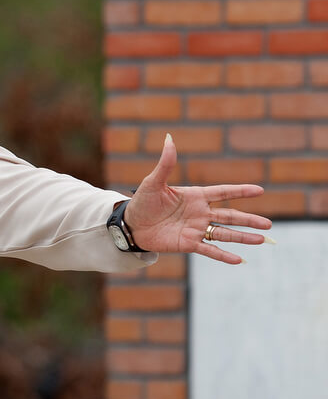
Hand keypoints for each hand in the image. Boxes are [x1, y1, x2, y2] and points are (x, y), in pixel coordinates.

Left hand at [125, 134, 272, 264]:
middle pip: (230, 216)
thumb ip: (165, 164)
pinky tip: (239, 260)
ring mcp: (196, 229)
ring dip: (242, 237)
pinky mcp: (188, 244)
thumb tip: (168, 138)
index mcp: (195, 196)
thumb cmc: (142, 202)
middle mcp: (200, 213)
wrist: (131, 225)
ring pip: (224, 233)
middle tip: (268, 224)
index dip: (240, 191)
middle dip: (249, 220)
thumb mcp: (153, 182)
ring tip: (261, 240)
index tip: (259, 190)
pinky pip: (209, 250)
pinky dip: (223, 256)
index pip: (222, 192)